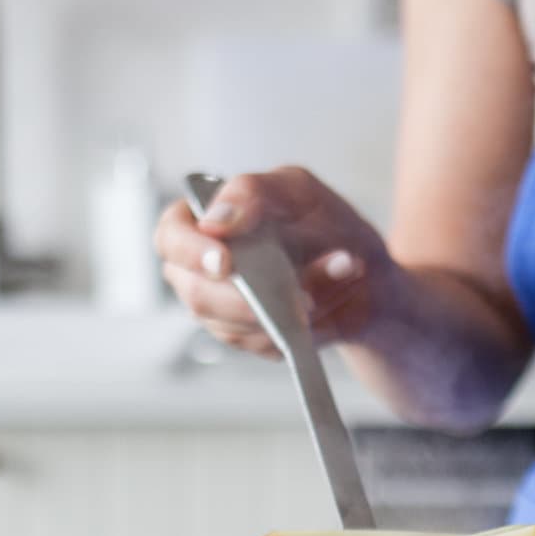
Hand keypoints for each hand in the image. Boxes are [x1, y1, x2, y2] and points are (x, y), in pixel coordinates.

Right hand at [155, 167, 388, 357]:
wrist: (363, 273)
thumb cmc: (323, 224)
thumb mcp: (296, 190)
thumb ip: (253, 192)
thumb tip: (216, 220)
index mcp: (202, 221)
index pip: (170, 237)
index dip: (190, 252)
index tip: (225, 263)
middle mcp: (201, 269)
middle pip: (197, 294)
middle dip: (251, 298)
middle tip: (301, 292)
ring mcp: (222, 310)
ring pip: (233, 327)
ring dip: (286, 310)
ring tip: (325, 288)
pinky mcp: (249, 339)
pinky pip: (262, 345)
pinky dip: (297, 328)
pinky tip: (320, 309)